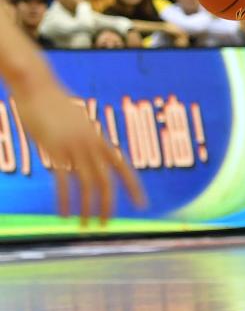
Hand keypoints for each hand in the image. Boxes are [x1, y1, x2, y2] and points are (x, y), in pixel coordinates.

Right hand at [15, 82, 146, 224]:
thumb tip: (88, 150)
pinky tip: (64, 214)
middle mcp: (91, 143)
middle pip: (106, 181)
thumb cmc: (54, 103)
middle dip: (108, 205)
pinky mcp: (53, 148)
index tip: (143, 206)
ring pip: (87, 183)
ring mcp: (73, 146)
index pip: (123, 166)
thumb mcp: (76, 121)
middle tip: (105, 225)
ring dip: (87, 208)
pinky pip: (62, 180)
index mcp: (99, 137)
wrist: (36, 85)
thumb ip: (85, 137)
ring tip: (85, 225)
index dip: (134, 187)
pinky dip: (64, 200)